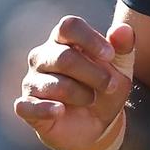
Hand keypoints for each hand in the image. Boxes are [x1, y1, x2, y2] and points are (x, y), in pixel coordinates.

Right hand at [15, 16, 135, 149]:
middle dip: (93, 73)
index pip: (69, 26)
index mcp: (64, 39)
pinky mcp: (26, 106)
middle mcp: (43, 56)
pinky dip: (45, 108)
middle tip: (110, 85)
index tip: (110, 55)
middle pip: (64, 57)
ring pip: (54, 84)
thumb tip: (123, 28)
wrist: (98, 123)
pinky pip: (27, 105)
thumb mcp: (122, 67)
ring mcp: (32, 81)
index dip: (90, 39)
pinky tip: (60, 110)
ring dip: (80, 94)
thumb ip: (123, 46)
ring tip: (91, 99)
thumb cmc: (106, 86)